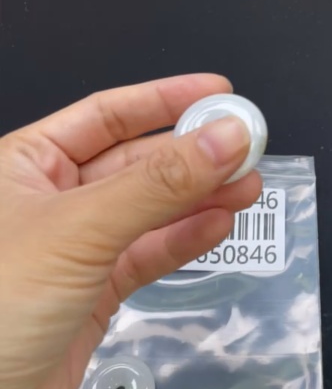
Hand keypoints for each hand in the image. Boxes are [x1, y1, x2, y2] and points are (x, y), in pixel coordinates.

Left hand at [0, 74, 260, 388]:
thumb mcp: (77, 231)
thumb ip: (157, 185)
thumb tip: (225, 137)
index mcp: (26, 164)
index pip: (106, 114)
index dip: (165, 100)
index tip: (220, 93)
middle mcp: (51, 200)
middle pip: (136, 161)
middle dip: (193, 154)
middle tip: (248, 146)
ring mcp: (75, 248)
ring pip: (150, 211)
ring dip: (200, 197)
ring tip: (248, 185)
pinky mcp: (94, 294)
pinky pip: (149, 255)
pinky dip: (186, 240)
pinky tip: (219, 224)